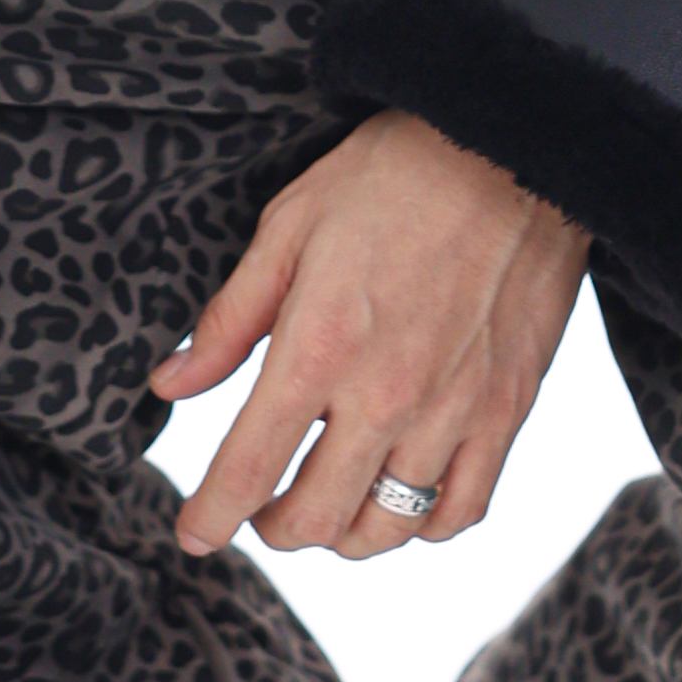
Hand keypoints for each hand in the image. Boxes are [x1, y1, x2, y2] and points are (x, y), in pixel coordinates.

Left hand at [153, 111, 591, 562]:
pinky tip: (403, 497)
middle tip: (263, 511)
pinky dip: (425, 523)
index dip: (211, 517)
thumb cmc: (392, 176)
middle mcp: (385, 395)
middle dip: (276, 529)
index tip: (194, 534)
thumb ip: (231, 319)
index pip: (249, 468)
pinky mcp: (508, 408)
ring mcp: (454, 409)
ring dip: (345, 534)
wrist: (511, 146)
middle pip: (317, 517)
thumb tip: (171, 385)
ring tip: (331, 506)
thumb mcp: (289, 227)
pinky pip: (463, 508)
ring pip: (389, 528)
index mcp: (318, 346)